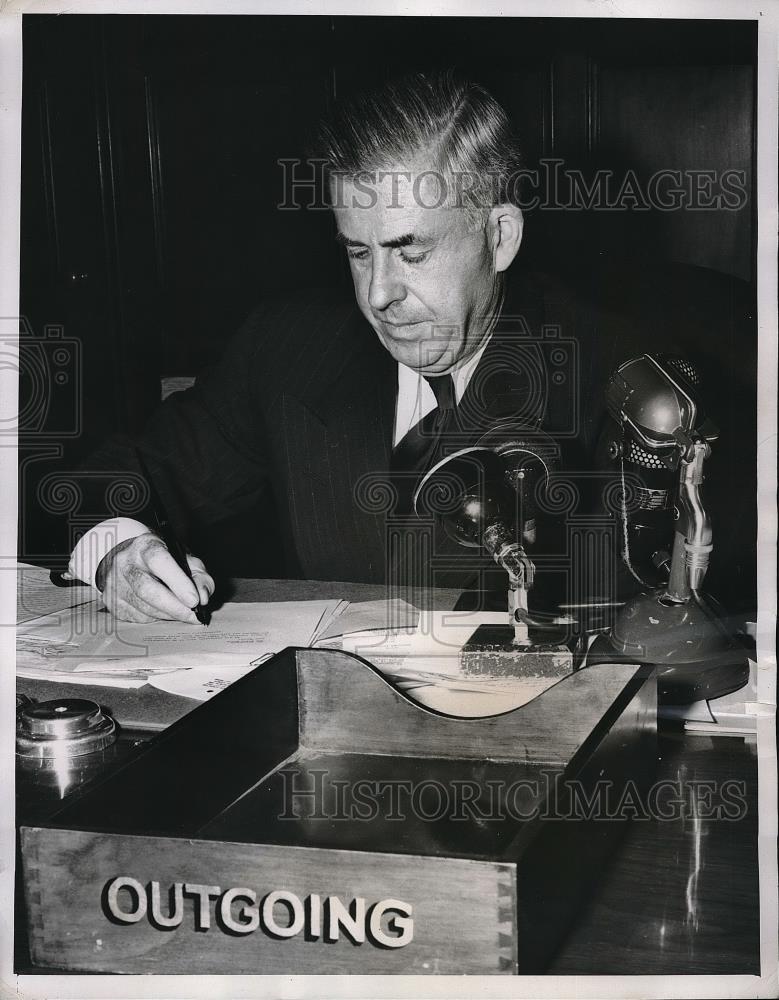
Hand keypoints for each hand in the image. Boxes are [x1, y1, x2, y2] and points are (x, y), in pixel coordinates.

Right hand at [96, 533, 214, 622]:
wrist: (129, 559)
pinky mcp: (111, 602)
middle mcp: (125, 562)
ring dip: (169, 615)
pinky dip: (157, 618)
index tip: (195, 600)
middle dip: (174, 607)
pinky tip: (165, 611)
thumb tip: (203, 597)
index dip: (178, 582)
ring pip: (144, 608)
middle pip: (147, 589)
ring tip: (185, 614)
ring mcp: (114, 583)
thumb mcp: (184, 559)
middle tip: (195, 616)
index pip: (159, 561)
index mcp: (145, 545)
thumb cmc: (163, 560)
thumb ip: (199, 575)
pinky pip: (138, 618)